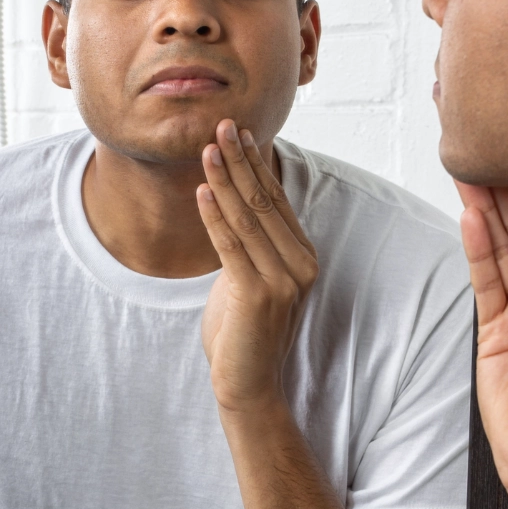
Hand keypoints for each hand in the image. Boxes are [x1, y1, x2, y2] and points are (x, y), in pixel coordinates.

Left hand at [197, 120, 318, 413]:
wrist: (250, 382)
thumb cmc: (244, 330)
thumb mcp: (252, 278)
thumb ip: (252, 244)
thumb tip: (235, 200)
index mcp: (304, 256)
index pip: (278, 199)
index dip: (258, 164)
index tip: (240, 133)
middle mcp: (301, 263)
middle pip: (266, 200)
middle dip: (241, 160)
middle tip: (223, 125)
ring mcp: (284, 279)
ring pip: (249, 217)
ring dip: (225, 178)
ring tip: (208, 149)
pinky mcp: (260, 293)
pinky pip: (232, 245)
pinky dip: (215, 215)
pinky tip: (203, 191)